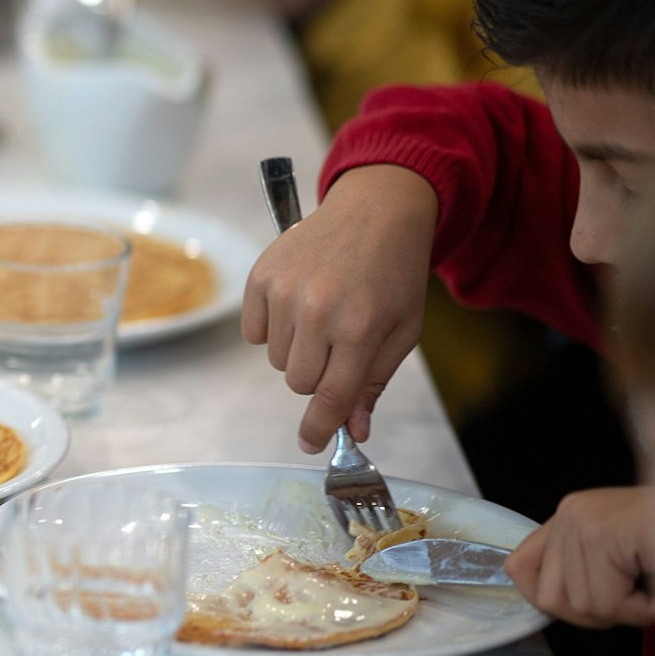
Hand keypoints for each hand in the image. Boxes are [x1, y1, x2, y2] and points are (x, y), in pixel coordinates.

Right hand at [242, 165, 435, 451]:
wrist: (375, 211)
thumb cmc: (394, 274)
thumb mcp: (401, 331)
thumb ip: (373, 382)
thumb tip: (353, 430)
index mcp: (359, 329)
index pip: (331, 397)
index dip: (319, 427)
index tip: (309, 444)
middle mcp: (317, 311)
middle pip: (298, 382)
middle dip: (317, 375)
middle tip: (337, 346)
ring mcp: (283, 292)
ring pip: (275, 360)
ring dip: (296, 350)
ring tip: (320, 316)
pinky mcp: (260, 276)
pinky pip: (252, 333)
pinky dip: (272, 329)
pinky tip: (296, 303)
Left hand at [506, 487, 654, 627]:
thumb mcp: (622, 561)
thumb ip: (583, 574)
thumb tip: (542, 600)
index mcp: (573, 517)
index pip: (519, 567)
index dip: (546, 600)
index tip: (589, 608)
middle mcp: (571, 513)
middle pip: (549, 598)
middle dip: (599, 613)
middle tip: (638, 597)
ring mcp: (584, 520)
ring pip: (582, 606)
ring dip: (627, 612)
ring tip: (652, 587)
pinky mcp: (604, 534)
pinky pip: (605, 601)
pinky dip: (639, 610)